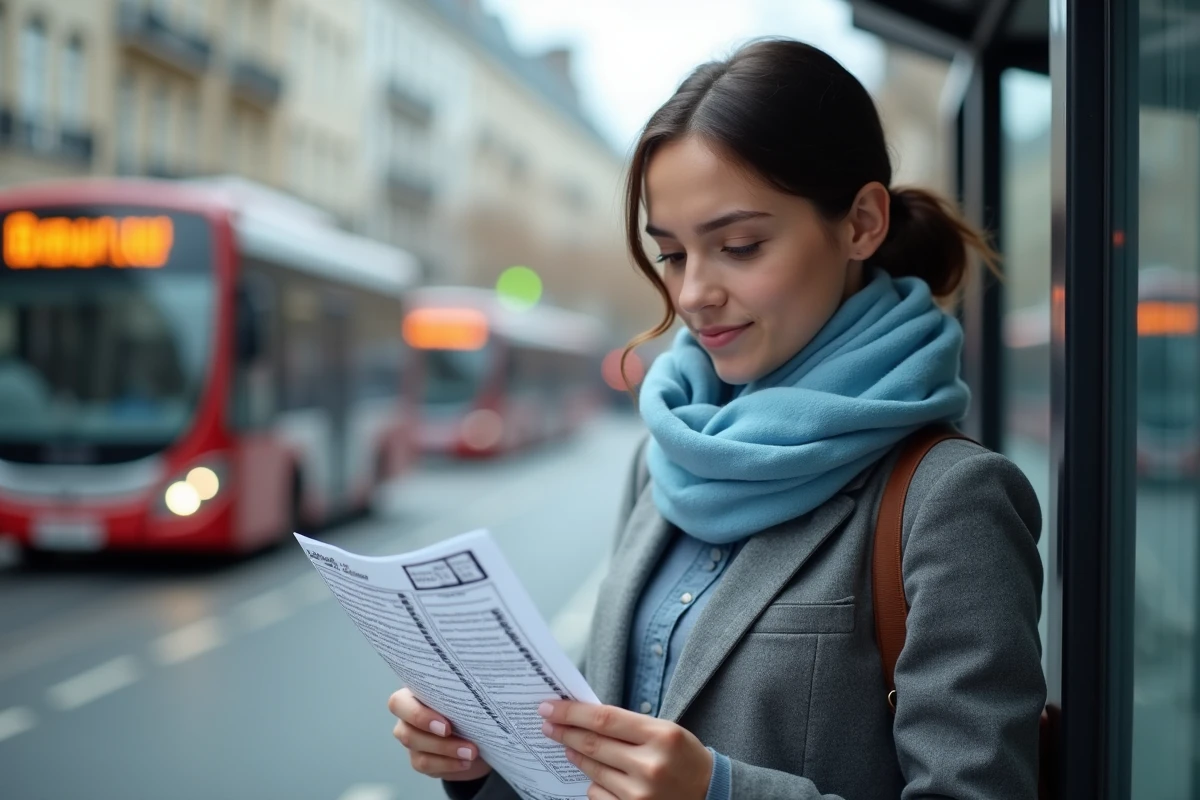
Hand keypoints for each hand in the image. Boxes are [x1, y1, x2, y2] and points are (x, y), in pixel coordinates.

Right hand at [388, 688, 492, 781]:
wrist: (479, 732)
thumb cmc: (471, 706)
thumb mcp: (467, 698)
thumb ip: (460, 696)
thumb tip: (472, 697)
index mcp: (413, 694)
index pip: (398, 703)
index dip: (418, 716)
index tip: (447, 726)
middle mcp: (407, 717)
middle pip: (405, 732)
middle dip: (437, 741)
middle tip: (466, 745)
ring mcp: (411, 739)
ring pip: (417, 751)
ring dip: (447, 752)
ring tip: (471, 753)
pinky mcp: (419, 759)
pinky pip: (426, 765)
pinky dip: (448, 764)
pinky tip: (466, 762)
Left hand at [538, 701, 712, 799]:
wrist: (710, 793)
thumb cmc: (683, 757)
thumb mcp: (664, 731)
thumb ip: (627, 725)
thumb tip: (582, 717)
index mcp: (661, 735)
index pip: (604, 719)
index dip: (572, 712)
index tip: (550, 707)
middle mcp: (650, 765)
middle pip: (593, 744)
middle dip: (565, 732)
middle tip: (547, 723)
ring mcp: (641, 794)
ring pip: (592, 771)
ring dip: (576, 756)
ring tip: (569, 747)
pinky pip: (598, 794)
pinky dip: (594, 782)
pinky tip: (600, 776)